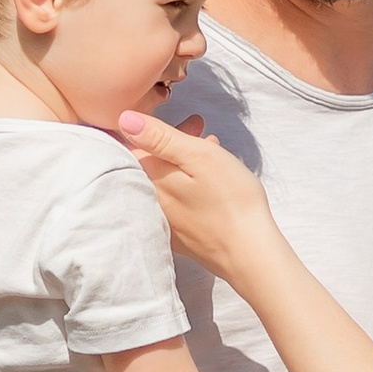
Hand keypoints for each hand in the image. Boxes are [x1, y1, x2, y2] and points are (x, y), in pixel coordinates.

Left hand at [115, 106, 277, 287]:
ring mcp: (162, 221)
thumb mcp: (198, 156)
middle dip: (172, 143)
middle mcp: (148, 201)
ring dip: (181, 163)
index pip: (136, 145)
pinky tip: (205, 183)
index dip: (158, 128)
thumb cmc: (230, 200)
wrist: (249, 252)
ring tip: (211, 150)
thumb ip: (160, 137)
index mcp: (150, 179)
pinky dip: (185, 186)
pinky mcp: (176, 236)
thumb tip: (124, 119)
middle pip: (150, 163)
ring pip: (163, 181)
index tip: (188, 123)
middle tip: (202, 131)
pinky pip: (173, 203)